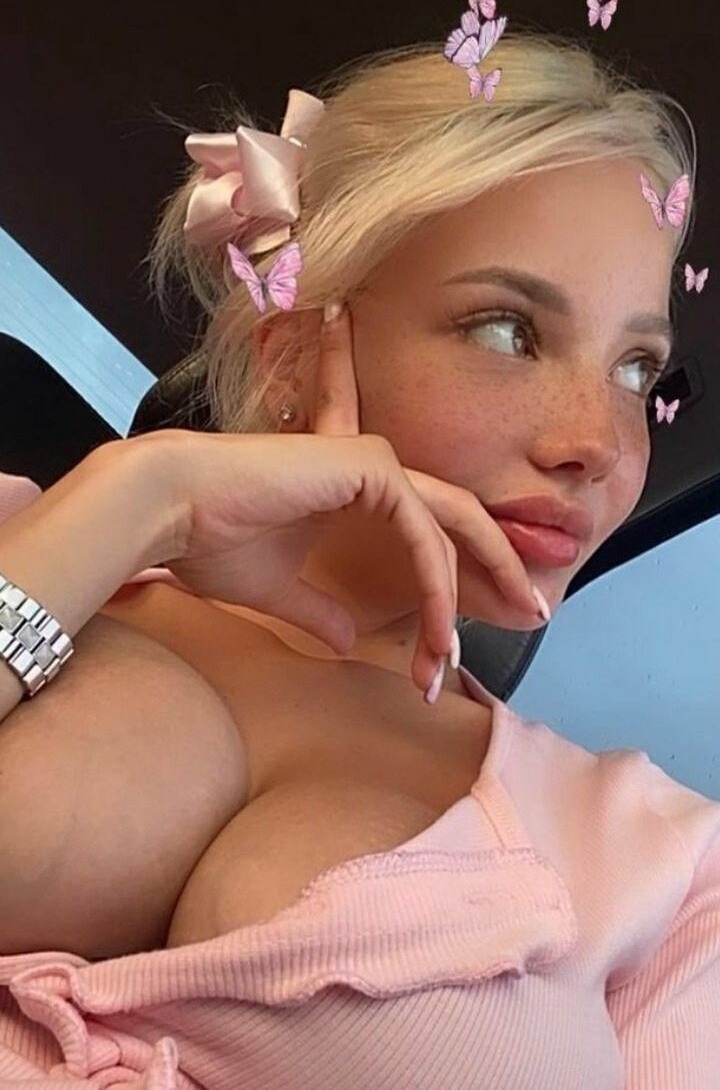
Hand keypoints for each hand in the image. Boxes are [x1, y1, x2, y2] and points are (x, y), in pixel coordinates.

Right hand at [134, 303, 542, 697]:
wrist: (171, 508)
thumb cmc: (213, 540)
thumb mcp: (279, 591)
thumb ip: (319, 611)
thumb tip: (346, 643)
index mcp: (357, 491)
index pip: (430, 532)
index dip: (462, 577)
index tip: (470, 635)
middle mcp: (376, 471)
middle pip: (461, 525)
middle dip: (501, 572)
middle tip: (535, 616)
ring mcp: (377, 465)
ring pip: (446, 538)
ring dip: (453, 607)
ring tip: (447, 667)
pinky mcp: (372, 469)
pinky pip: (423, 537)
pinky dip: (435, 589)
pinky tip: (435, 634)